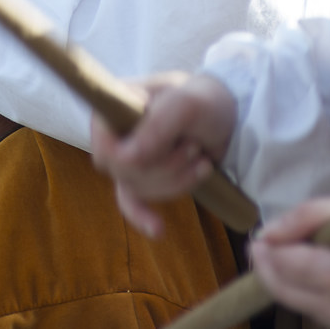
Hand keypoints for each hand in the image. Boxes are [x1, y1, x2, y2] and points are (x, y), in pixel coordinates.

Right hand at [90, 73, 237, 235]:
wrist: (225, 117)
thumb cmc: (204, 100)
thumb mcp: (187, 104)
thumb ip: (157, 126)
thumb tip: (128, 160)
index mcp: (115, 105)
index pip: (104, 144)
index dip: (130, 156)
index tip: (170, 143)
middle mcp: (115, 132)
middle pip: (122, 172)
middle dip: (165, 166)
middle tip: (194, 146)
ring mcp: (127, 156)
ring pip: (136, 188)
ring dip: (175, 179)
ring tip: (199, 157)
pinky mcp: (143, 177)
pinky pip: (131, 203)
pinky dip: (142, 217)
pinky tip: (157, 229)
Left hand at [252, 200, 329, 328]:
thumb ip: (308, 217)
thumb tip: (269, 232)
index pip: (280, 265)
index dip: (264, 249)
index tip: (261, 237)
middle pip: (283, 292)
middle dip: (270, 269)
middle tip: (268, 248)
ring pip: (303, 308)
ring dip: (293, 286)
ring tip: (302, 260)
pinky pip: (327, 318)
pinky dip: (319, 300)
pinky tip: (329, 279)